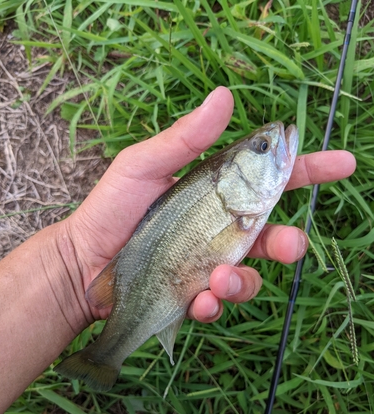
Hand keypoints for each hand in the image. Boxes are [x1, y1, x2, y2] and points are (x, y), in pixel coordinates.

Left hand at [66, 86, 355, 323]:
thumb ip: (184, 138)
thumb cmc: (113, 208)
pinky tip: (197, 300)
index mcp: (216, 193)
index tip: (343, 164)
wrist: (83, 260)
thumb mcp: (144, 164)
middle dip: (290, 243)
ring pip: (250, 275)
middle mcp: (219, 228)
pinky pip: (219, 303)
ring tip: (217, 280)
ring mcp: (209, 263)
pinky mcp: (195, 293)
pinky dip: (214, 304)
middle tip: (291, 246)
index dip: (308, 170)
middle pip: (273, 235)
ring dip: (243, 280)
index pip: (269, 179)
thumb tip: (224, 96)